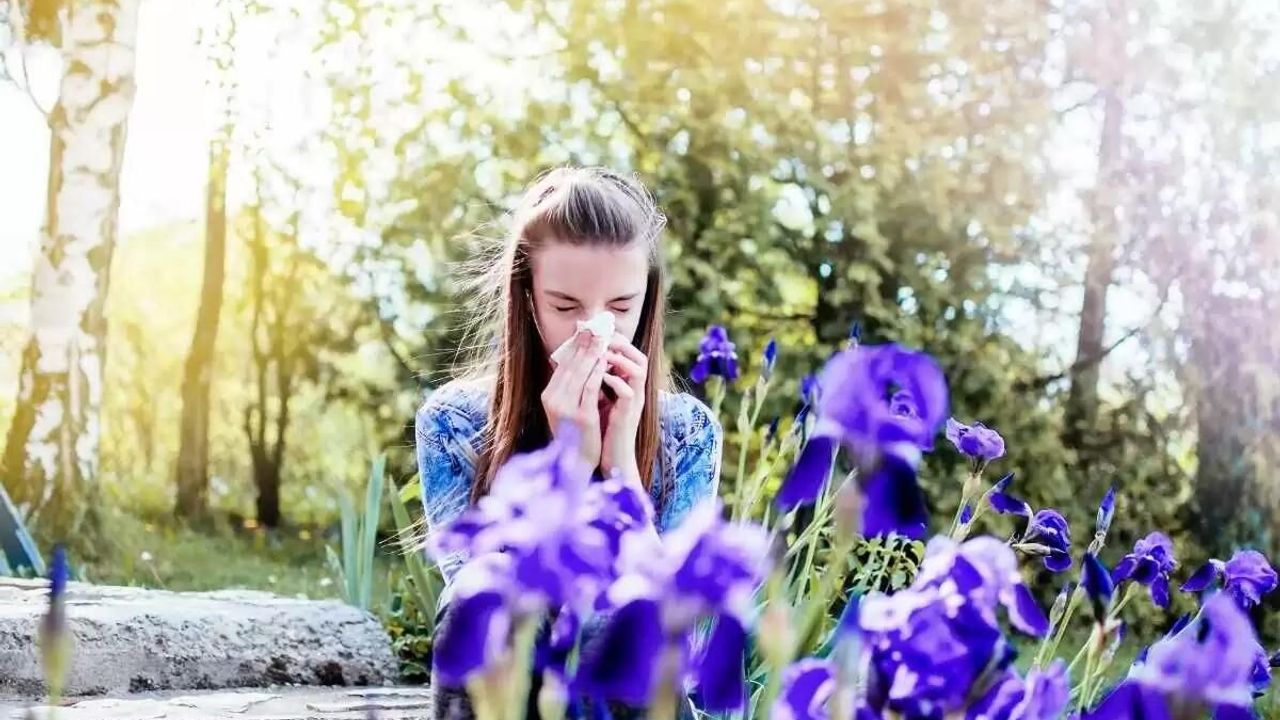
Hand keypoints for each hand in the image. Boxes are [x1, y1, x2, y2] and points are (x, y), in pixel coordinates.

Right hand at [541, 331, 607, 466]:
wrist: (578, 463)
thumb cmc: (576, 434)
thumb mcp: (568, 407)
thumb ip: (570, 385)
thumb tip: (573, 359)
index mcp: (548, 395)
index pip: (562, 364)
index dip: (574, 344)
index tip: (585, 328)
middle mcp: (552, 400)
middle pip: (570, 365)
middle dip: (583, 343)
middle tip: (594, 326)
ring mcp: (565, 408)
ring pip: (579, 373)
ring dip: (591, 352)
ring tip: (601, 337)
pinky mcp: (581, 416)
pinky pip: (589, 388)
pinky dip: (597, 371)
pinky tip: (604, 360)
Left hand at [600, 334, 647, 485]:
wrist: (610, 458)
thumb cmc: (602, 430)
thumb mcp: (598, 401)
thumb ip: (595, 382)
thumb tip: (579, 362)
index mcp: (628, 386)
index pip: (630, 355)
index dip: (618, 341)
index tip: (598, 333)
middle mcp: (635, 391)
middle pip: (640, 357)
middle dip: (621, 344)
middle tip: (602, 336)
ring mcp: (634, 403)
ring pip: (639, 371)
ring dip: (620, 359)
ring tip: (602, 353)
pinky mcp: (628, 415)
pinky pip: (628, 392)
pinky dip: (615, 382)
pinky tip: (599, 377)